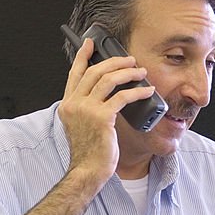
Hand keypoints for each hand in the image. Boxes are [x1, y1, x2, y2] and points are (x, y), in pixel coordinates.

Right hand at [58, 38, 154, 186]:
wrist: (88, 171)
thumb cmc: (89, 152)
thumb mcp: (81, 125)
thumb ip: (86, 107)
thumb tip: (106, 90)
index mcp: (67, 105)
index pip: (74, 74)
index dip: (82, 56)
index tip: (90, 43)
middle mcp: (74, 104)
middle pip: (94, 71)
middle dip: (114, 62)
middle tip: (129, 60)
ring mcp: (86, 110)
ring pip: (108, 79)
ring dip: (128, 72)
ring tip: (140, 71)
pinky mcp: (102, 118)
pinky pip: (123, 97)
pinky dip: (137, 91)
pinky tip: (147, 90)